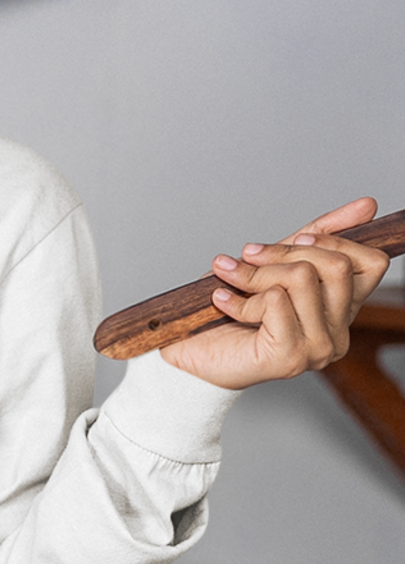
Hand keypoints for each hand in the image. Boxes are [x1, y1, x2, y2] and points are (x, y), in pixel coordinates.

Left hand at [161, 198, 389, 389]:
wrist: (190, 352)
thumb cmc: (231, 310)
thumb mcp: (277, 262)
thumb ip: (318, 235)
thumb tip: (367, 205)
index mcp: (342, 311)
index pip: (372, 264)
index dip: (335, 241)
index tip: (297, 239)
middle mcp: (338, 334)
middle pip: (336, 265)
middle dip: (284, 252)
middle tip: (248, 256)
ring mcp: (318, 349)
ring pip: (303, 278)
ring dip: (255, 273)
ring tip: (229, 279)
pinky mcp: (290, 357)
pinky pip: (275, 301)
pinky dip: (240, 296)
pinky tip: (223, 302)